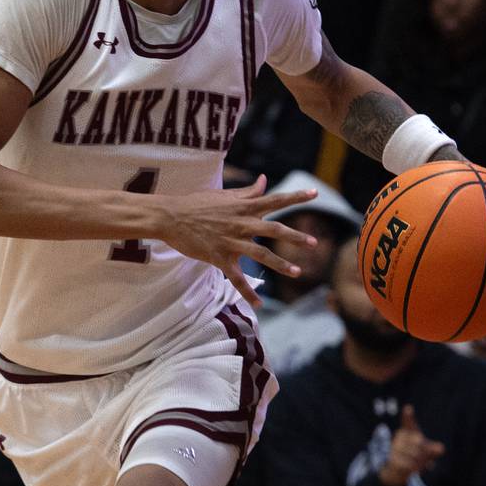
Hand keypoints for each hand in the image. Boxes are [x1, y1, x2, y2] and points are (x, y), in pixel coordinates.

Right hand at [158, 175, 318, 306]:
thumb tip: (264, 180)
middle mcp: (241, 224)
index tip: (315, 194)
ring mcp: (231, 242)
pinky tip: (259, 304)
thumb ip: (247, 191)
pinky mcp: (219, 257)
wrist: (170, 217)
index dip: (295, 196)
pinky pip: (236, 278)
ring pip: (261, 254)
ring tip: (298, 272)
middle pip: (274, 230)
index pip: (274, 200)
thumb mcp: (223, 195)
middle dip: (295, 237)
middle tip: (314, 243)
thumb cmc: (196, 204)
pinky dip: (248, 292)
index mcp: (243, 207)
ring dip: (281, 264)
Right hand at [378, 405, 444, 485]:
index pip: (408, 422)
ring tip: (416, 464)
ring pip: (415, 454)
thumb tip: (440, 448)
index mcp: (408, 431)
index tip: (408, 408)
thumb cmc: (413, 456)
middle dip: (425, 452)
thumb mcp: (426, 452)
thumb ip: (434, 449)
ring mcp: (395, 447)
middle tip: (423, 458)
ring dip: (420, 463)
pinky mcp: (392, 459)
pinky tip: (411, 468)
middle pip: (419, 441)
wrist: (394, 469)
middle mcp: (400, 436)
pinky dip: (413, 468)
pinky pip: (409, 464)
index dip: (408, 415)